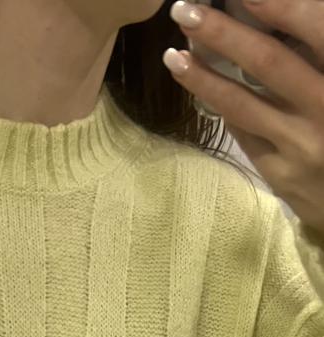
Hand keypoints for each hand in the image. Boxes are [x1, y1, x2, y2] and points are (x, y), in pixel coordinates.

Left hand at [164, 0, 323, 237]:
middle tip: (185, 10)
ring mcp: (301, 145)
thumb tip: (274, 17)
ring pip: (242, 104)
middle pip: (268, 62)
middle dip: (223, 32)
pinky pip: (243, 133)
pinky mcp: (281, 174)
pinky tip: (197, 86)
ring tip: (173, 55)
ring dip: (202, 77)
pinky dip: (220, 107)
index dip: (279, 7)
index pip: (317, 31)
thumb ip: (318, 52)